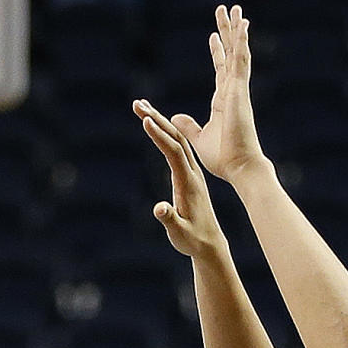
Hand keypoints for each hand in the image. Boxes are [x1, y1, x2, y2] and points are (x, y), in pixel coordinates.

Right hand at [132, 99, 225, 258]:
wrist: (210, 243)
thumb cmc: (192, 240)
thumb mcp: (178, 233)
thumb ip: (169, 219)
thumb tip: (158, 208)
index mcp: (188, 183)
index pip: (174, 153)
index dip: (160, 136)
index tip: (145, 119)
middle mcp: (191, 173)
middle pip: (175, 139)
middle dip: (157, 119)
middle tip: (137, 103)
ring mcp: (191, 173)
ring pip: (176, 140)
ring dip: (160, 122)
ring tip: (141, 108)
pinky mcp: (188, 175)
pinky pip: (177, 148)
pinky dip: (165, 134)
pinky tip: (155, 126)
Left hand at [170, 4, 265, 184]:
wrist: (239, 167)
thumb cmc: (223, 158)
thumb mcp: (199, 138)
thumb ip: (188, 125)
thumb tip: (176, 116)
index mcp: (223, 101)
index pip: (220, 70)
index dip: (218, 52)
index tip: (214, 37)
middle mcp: (232, 92)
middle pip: (230, 55)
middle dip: (228, 33)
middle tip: (227, 11)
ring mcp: (238, 90)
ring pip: (238, 52)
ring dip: (236, 30)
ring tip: (236, 9)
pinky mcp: (239, 92)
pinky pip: (240, 62)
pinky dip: (242, 43)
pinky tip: (242, 25)